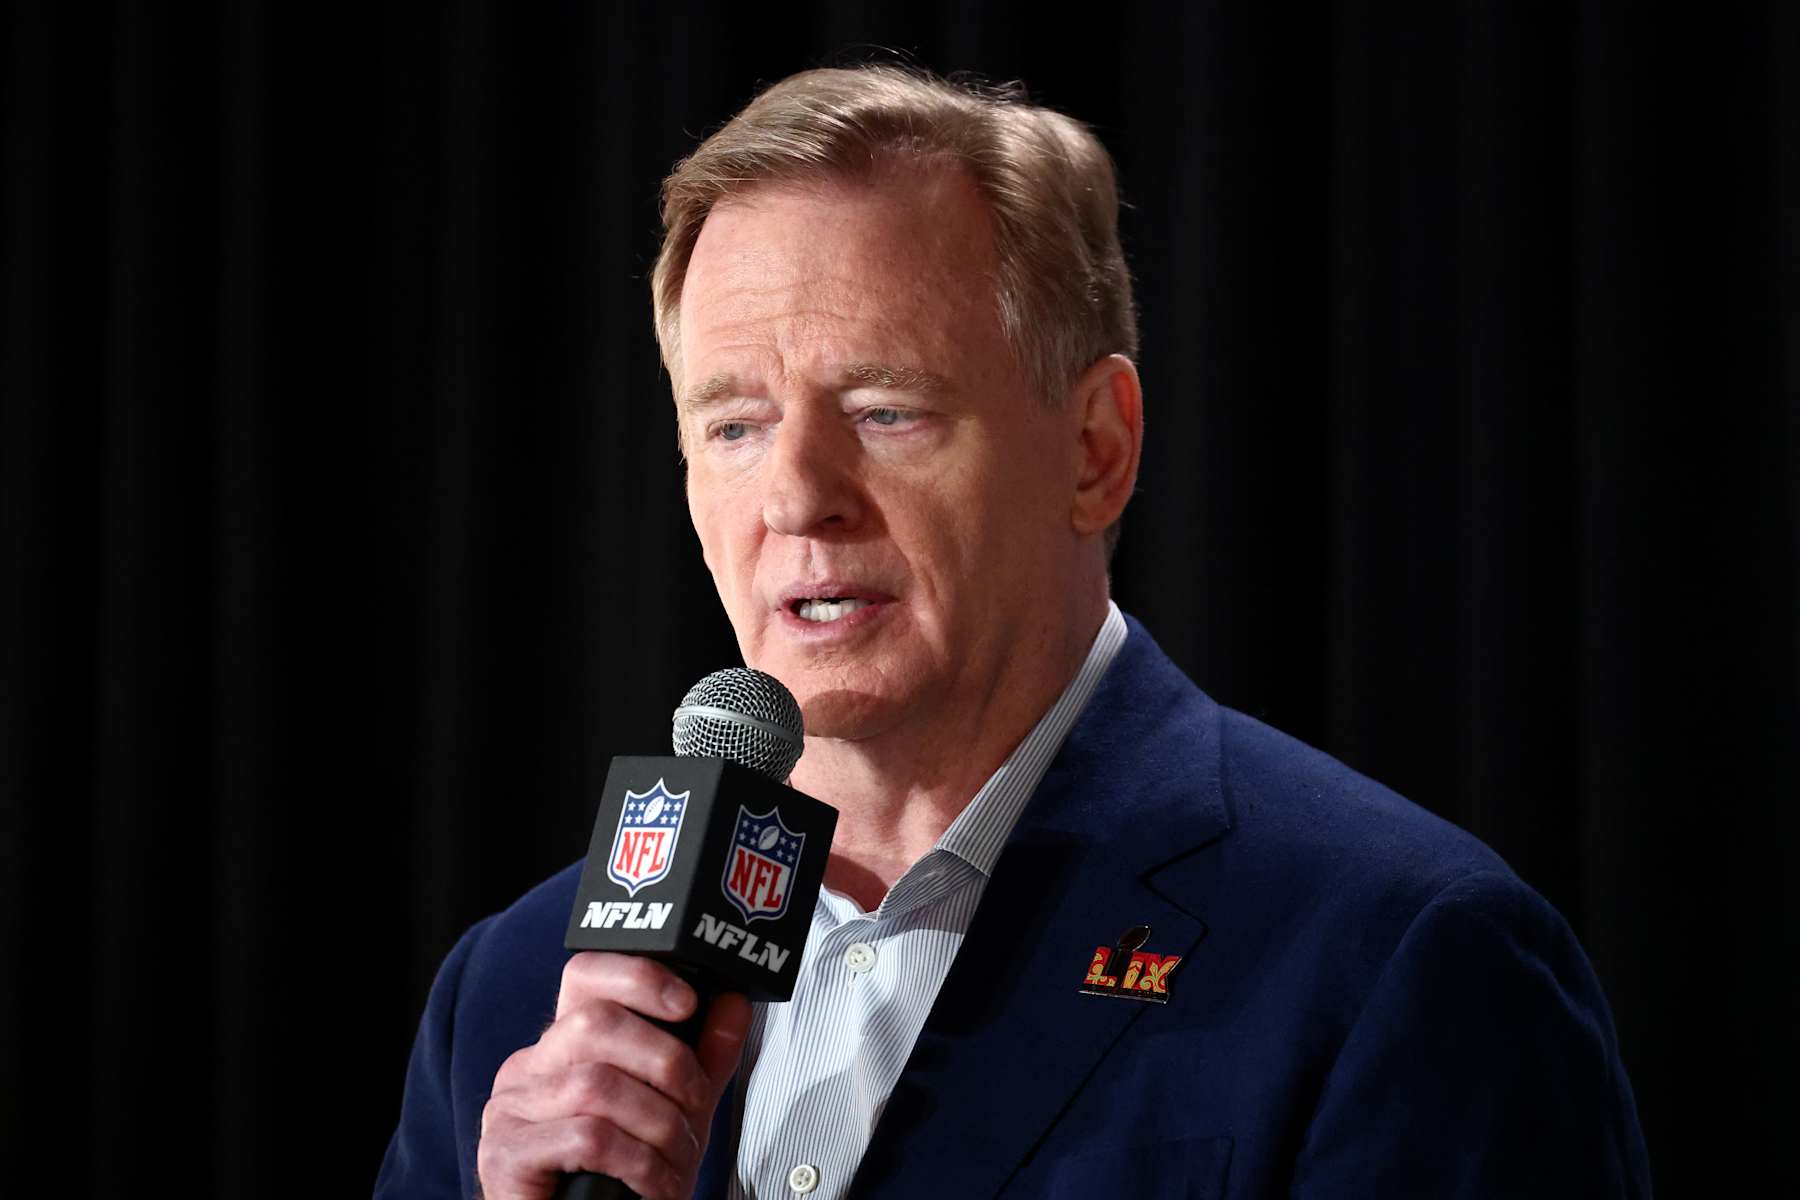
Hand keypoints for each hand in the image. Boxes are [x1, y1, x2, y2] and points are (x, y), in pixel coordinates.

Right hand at [477, 953, 751, 1199]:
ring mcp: (510, 1109)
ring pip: (596, 1085)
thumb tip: (734, 1002)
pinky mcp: (505, 1156)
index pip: (586, 975)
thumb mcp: (674, 1109)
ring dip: (657, 1123)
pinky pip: (586, 1138)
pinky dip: (637, 1162)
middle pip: (594, 1024)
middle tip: (695, 1103)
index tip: (688, 1003)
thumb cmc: (619, 1177)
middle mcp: (529, 1067)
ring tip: (677, 1156)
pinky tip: (651, 1184)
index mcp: (564, 1045)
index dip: (639, 976)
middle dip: (665, 1061)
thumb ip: (702, 1058)